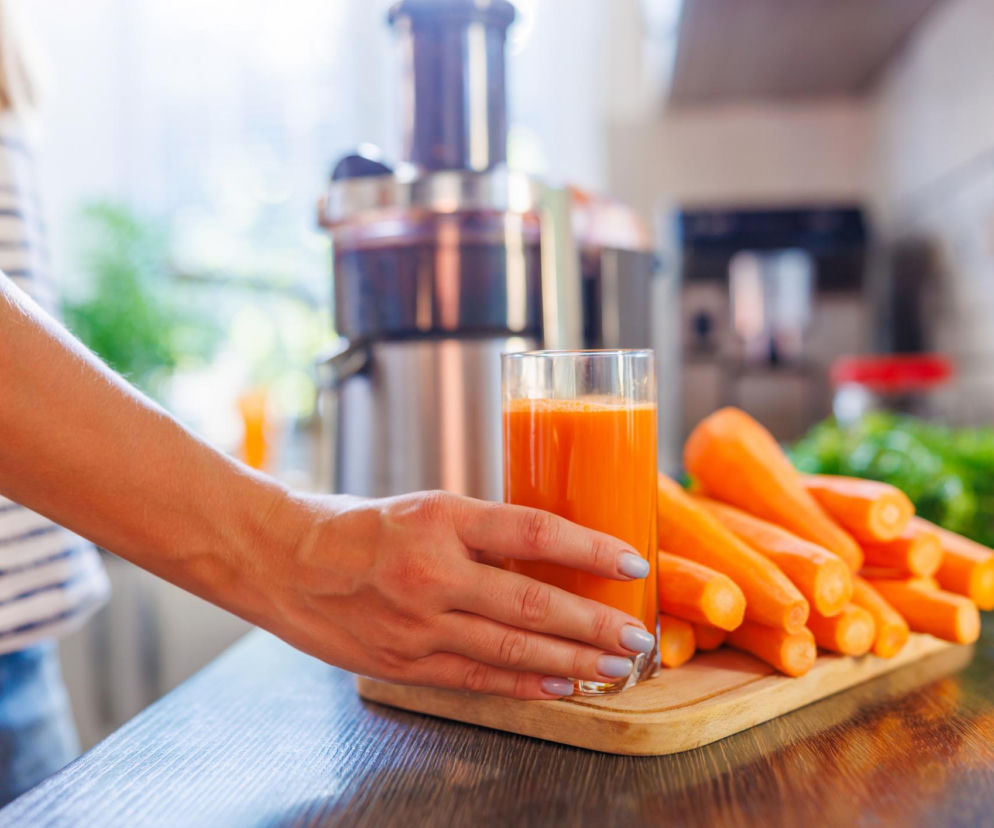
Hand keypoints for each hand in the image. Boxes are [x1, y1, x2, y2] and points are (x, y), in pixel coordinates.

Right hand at [250, 490, 654, 699]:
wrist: (284, 561)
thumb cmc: (359, 526)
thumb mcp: (425, 507)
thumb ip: (483, 531)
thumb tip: (553, 554)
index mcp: (441, 518)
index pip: (533, 531)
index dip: (589, 549)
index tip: (631, 560)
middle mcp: (431, 572)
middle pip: (532, 603)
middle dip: (594, 625)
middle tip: (637, 637)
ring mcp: (416, 624)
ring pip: (510, 650)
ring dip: (571, 663)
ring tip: (615, 668)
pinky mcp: (403, 663)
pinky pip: (476, 679)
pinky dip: (524, 686)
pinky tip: (561, 687)